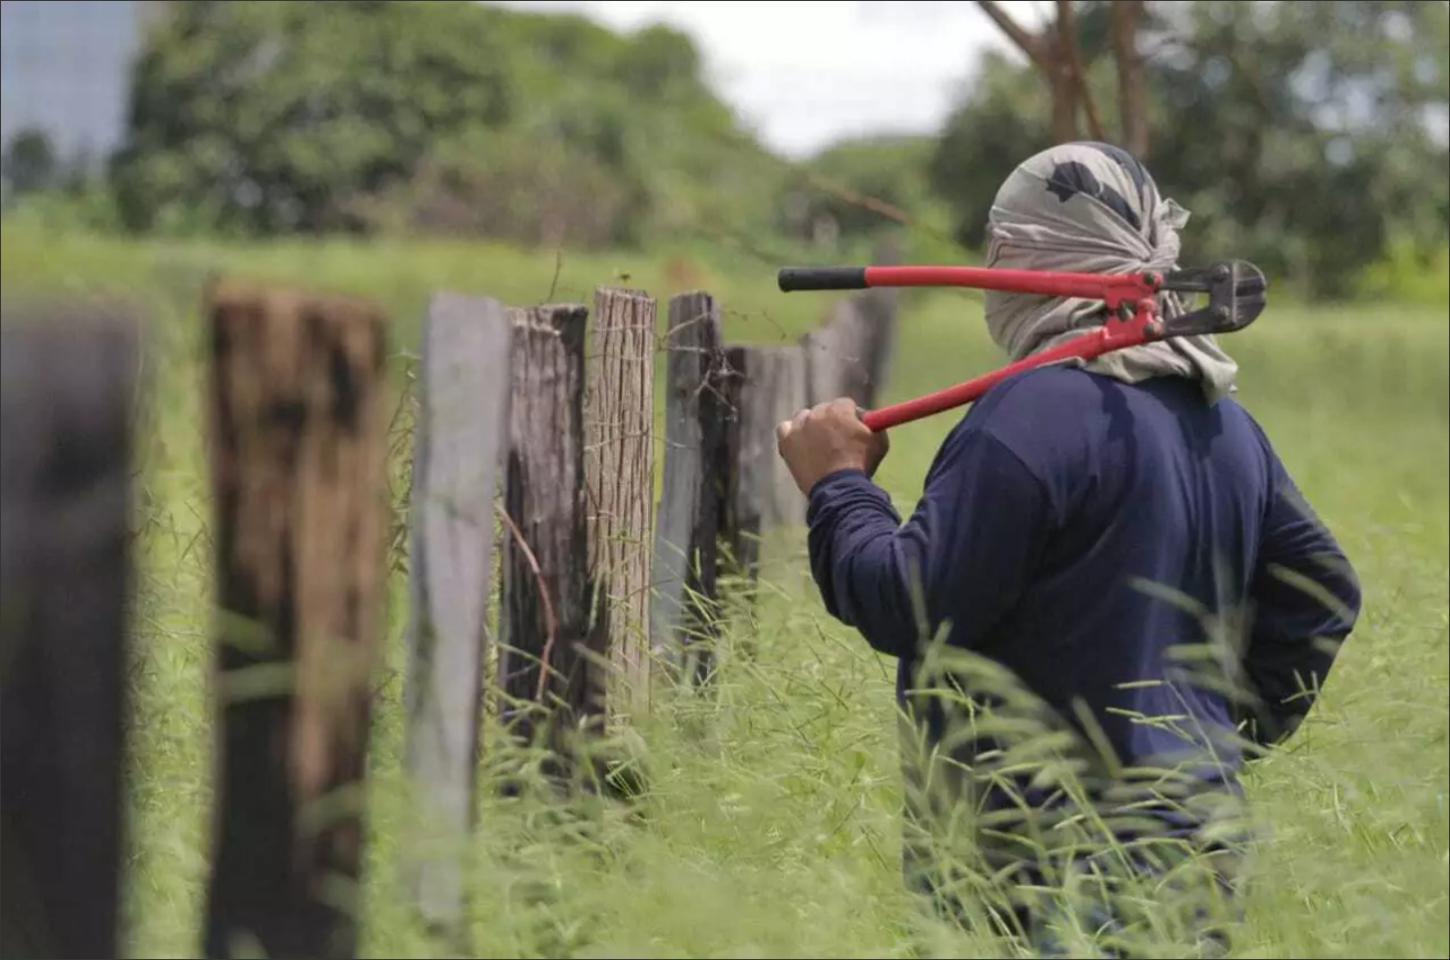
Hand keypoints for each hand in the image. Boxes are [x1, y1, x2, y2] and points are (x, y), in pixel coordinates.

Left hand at [775, 397, 889, 495]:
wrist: (839, 488)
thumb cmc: (861, 465)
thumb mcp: (879, 442)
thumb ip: (874, 424)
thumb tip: (867, 419)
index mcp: (840, 409)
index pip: (845, 404)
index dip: (850, 416)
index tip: (852, 428)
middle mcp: (818, 413)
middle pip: (823, 410)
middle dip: (830, 422)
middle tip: (835, 440)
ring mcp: (800, 426)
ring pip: (803, 418)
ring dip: (810, 428)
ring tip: (817, 446)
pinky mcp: (787, 440)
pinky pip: (784, 429)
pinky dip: (790, 435)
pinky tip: (799, 447)